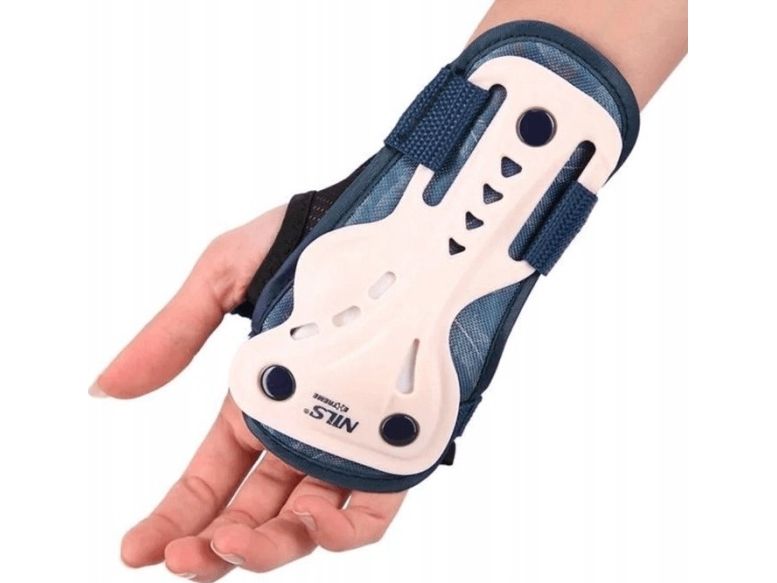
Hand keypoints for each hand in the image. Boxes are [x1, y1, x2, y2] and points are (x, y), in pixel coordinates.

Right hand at [92, 207, 406, 580]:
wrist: (390, 215)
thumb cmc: (309, 236)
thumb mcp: (224, 276)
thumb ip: (172, 336)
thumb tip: (104, 388)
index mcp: (255, 400)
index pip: (208, 478)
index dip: (173, 518)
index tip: (135, 549)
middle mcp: (301, 429)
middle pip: (254, 511)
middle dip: (215, 545)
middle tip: (185, 559)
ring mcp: (350, 438)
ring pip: (308, 520)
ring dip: (272, 546)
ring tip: (235, 544)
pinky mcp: (400, 438)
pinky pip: (375, 507)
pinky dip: (345, 531)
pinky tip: (314, 526)